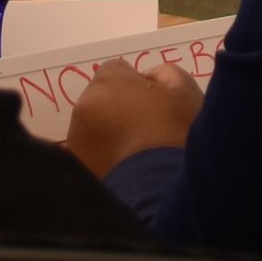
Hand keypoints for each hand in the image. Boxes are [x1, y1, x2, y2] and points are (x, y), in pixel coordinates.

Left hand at [63, 61, 200, 174]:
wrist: (163, 190)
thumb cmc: (178, 134)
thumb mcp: (185, 91)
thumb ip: (163, 74)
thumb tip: (146, 81)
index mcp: (108, 82)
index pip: (117, 71)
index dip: (137, 85)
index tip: (154, 103)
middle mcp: (83, 107)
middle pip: (101, 100)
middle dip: (118, 109)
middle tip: (148, 131)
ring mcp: (76, 141)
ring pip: (93, 129)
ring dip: (108, 136)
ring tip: (137, 156)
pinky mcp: (78, 170)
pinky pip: (91, 156)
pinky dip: (104, 161)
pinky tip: (127, 172)